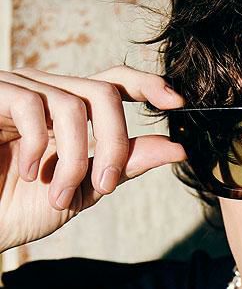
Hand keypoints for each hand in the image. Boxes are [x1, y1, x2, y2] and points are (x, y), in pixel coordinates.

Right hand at [0, 65, 187, 253]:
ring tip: (61, 194)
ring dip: (75, 158)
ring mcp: (17, 91)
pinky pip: (31, 106)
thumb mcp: (84, 187)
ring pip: (72, 103)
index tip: (177, 104)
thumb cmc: (19, 206)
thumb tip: (177, 148)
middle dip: (115, 142)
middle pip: (103, 92)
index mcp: (71, 113)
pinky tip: (27, 172)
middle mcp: (47, 93)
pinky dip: (39, 146)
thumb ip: (126, 164)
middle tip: (107, 186)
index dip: (147, 84)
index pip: (114, 82)